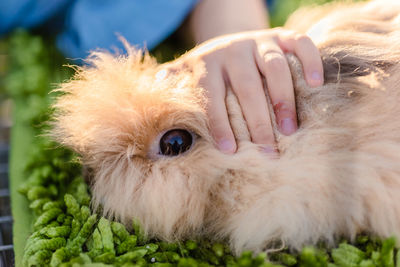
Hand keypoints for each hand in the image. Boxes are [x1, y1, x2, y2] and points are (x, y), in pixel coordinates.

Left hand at [169, 28, 323, 153]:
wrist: (225, 43)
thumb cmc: (205, 72)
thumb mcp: (183, 77)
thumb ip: (169, 89)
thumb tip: (146, 107)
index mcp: (206, 65)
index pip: (212, 97)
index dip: (220, 124)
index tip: (229, 152)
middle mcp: (231, 50)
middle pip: (246, 87)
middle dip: (257, 121)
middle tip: (268, 151)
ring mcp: (258, 42)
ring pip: (274, 67)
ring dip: (284, 98)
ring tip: (290, 129)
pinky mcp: (279, 36)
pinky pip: (299, 42)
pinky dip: (309, 60)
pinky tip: (316, 83)